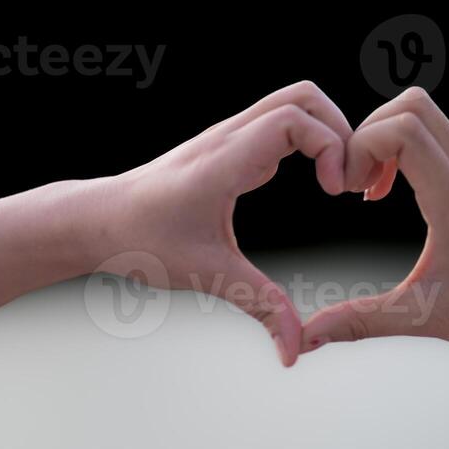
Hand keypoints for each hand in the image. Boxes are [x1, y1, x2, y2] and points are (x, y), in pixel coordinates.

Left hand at [0, 82, 350, 367]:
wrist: (100, 220)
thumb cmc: (143, 241)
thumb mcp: (207, 274)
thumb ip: (259, 306)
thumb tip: (295, 352)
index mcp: (226, 159)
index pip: (294, 118)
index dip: (329, 146)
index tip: (334, 191)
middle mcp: (231, 136)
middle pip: (303, 96)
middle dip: (339, 129)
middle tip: (348, 179)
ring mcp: (231, 136)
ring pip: (294, 103)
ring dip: (326, 131)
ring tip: (337, 179)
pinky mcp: (232, 145)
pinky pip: (282, 122)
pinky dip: (310, 139)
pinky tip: (314, 179)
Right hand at [301, 88, 448, 406]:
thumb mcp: (424, 318)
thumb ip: (361, 322)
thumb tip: (308, 338)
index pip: (404, 130)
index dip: (362, 147)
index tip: (349, 191)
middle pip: (412, 104)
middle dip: (368, 133)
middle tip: (354, 180)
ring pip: (423, 112)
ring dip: (384, 137)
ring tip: (369, 186)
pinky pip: (431, 133)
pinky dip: (400, 147)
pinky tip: (388, 192)